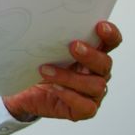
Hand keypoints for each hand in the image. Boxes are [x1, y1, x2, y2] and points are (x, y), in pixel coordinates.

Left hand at [2, 21, 121, 121]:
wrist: (24, 93)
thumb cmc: (38, 68)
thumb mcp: (42, 51)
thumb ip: (51, 40)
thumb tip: (42, 24)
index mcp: (92, 55)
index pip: (110, 43)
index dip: (110, 35)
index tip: (100, 26)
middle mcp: (97, 73)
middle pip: (105, 63)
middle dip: (91, 55)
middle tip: (73, 46)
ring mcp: (92, 93)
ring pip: (95, 85)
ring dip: (70, 77)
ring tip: (46, 70)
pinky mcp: (84, 110)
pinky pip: (86, 106)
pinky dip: (70, 96)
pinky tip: (55, 88)